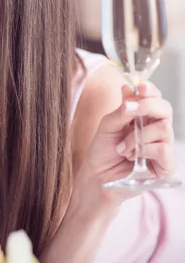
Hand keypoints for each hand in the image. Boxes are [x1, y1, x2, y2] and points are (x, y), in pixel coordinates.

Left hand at [76, 82, 175, 207]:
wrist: (96, 177)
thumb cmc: (102, 151)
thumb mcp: (108, 126)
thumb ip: (122, 110)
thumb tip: (129, 89)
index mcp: (144, 118)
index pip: (155, 99)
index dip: (151, 91)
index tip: (141, 86)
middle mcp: (157, 130)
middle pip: (165, 109)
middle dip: (147, 106)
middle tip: (129, 110)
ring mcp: (163, 148)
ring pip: (163, 129)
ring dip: (137, 136)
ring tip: (122, 148)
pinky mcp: (166, 166)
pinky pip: (163, 149)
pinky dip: (144, 150)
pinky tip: (131, 157)